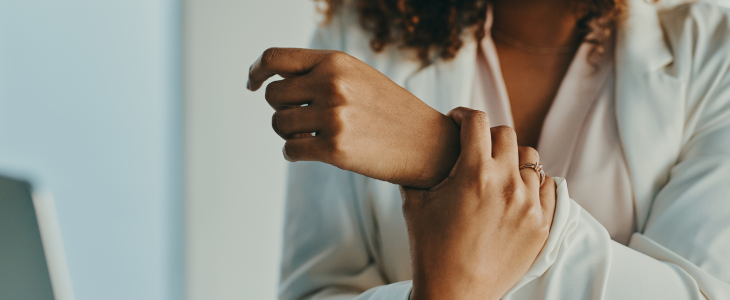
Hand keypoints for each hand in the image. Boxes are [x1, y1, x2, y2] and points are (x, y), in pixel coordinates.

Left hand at [247, 48, 459, 188]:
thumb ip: (319, 73)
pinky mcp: (335, 148)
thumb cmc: (390, 111)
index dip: (256, 71)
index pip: (275, 58)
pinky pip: (290, 150)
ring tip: (313, 136)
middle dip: (281, 109)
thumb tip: (272, 80)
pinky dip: (295, 153)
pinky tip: (313, 152)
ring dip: (289, 133)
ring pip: (278, 124)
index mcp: (335, 61)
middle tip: (302, 120)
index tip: (252, 84)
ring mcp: (334, 116)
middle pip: (272, 96)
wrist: (428, 143)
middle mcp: (332, 84)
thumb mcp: (358, 77)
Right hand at [400, 107, 555, 299]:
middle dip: (487, 136)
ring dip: (512, 159)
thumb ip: (419, 170)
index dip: (464, 115)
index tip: (458, 121)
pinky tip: (515, 191)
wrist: (455, 294)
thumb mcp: (414, 204)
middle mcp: (507, 183)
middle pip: (506, 134)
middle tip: (475, 148)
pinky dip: (532, 183)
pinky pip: (548, 186)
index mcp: (474, 173)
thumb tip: (417, 150)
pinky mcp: (542, 224)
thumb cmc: (430, 250)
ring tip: (497, 172)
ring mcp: (529, 205)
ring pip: (530, 159)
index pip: (477, 121)